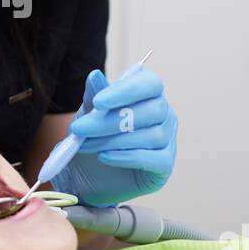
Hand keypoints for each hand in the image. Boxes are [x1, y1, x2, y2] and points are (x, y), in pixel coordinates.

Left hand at [52, 67, 177, 206]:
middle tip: (80, 129)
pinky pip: (151, 158)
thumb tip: (95, 76)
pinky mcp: (165, 164)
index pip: (149, 83)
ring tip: (86, 145)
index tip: (98, 102)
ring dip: (112, 141)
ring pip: (149, 135)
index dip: (125, 91)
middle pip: (149, 111)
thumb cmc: (94, 136)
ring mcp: (168, 139)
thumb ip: (94, 95)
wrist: (89, 173)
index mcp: (149, 92)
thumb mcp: (88, 114)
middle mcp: (164, 113)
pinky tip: (104, 157)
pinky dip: (125, 157)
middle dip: (110, 121)